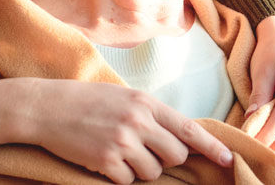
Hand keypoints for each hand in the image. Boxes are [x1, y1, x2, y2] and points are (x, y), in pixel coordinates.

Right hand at [0, 77, 232, 183]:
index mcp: (146, 103)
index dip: (211, 147)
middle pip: (175, 155)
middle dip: (166, 161)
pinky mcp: (105, 161)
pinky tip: (102, 160)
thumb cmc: (87, 101)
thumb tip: (180, 138)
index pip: (189, 129)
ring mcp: (122, 141)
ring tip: (118, 153)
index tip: (227, 159)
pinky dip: (117, 176)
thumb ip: (151, 115)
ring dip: (139, 170)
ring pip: (152, 172)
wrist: (46, 107)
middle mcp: (138, 121)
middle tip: (145, 153)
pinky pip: (126, 181)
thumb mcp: (125, 98)